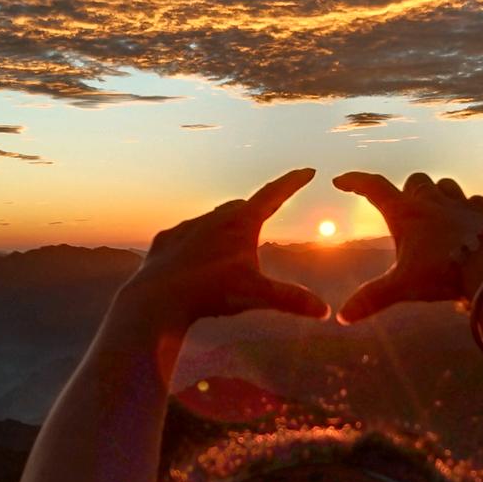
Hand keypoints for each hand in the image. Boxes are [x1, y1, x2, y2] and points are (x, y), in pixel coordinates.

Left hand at [125, 168, 329, 327]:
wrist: (158, 298)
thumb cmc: (211, 292)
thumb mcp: (257, 295)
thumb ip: (290, 300)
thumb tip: (324, 311)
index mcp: (240, 224)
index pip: (273, 196)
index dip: (292, 183)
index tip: (307, 171)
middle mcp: (213, 219)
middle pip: (240, 207)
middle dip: (255, 208)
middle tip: (266, 209)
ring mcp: (186, 228)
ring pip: (210, 219)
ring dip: (223, 225)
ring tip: (230, 237)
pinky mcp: (165, 242)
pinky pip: (184, 236)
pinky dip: (194, 241)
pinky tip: (194, 253)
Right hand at [331, 171, 482, 323]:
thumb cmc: (442, 273)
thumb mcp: (402, 287)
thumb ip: (372, 299)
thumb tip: (342, 317)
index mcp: (406, 214)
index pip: (374, 188)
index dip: (355, 181)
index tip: (341, 180)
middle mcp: (432, 202)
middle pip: (414, 182)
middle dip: (406, 191)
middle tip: (403, 209)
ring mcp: (460, 204)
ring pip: (445, 185)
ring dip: (437, 194)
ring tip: (434, 211)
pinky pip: (474, 201)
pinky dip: (467, 208)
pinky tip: (466, 222)